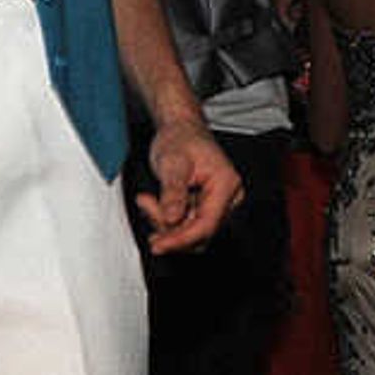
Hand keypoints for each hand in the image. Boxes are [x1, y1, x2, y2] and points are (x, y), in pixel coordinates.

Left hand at [137, 119, 242, 254]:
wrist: (180, 129)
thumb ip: (173, 192)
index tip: (158, 245)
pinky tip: (153, 203)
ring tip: (147, 200)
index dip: (181, 239)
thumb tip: (172, 219)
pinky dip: (166, 219)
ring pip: (191, 232)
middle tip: (146, 206)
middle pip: (199, 233)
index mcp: (227, 185)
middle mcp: (228, 198)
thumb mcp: (172, 163)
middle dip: (169, 228)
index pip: (206, 224)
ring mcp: (217, 205)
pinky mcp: (205, 208)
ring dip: (165, 223)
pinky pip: (186, 225)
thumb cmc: (180, 139)